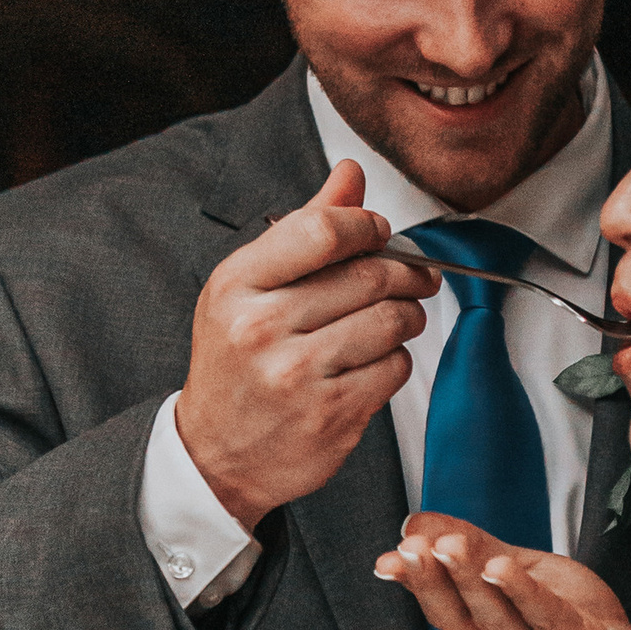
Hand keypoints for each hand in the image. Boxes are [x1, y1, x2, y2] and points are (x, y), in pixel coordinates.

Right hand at [179, 164, 439, 531]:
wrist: (216, 454)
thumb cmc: (236, 363)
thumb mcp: (249, 288)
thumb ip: (303, 229)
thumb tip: (350, 175)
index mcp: (237, 285)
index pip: (323, 230)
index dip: (367, 225)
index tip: (380, 233)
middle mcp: (262, 328)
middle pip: (368, 275)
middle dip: (405, 272)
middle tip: (414, 277)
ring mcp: (296, 375)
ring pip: (391, 321)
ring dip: (407, 316)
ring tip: (395, 319)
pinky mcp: (331, 415)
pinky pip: (394, 367)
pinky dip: (396, 360)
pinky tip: (373, 362)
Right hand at [375, 517, 630, 629]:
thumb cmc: (576, 626)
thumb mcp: (523, 577)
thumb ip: (477, 549)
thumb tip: (417, 521)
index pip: (440, 606)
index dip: (412, 583)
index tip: (386, 559)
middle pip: (456, 616)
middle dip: (428, 580)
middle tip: (407, 548)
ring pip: (494, 617)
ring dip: (467, 580)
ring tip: (448, 546)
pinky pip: (545, 619)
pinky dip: (521, 593)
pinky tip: (504, 568)